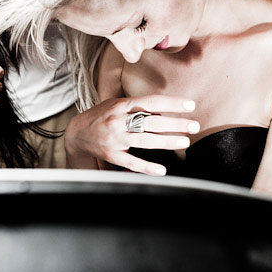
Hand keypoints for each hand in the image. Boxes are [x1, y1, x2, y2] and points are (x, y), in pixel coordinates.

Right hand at [65, 95, 199, 174]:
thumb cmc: (101, 117)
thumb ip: (138, 107)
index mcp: (121, 105)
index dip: (172, 103)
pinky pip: (132, 162)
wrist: (76, 134)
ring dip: (167, 141)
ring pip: (145, 140)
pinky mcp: (112, 155)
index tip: (190, 105)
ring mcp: (115, 139)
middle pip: (151, 122)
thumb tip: (163, 110)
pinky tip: (162, 170)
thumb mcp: (117, 104)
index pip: (151, 102)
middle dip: (175, 124)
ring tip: (184, 142)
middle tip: (194, 126)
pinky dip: (147, 167)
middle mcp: (118, 121)